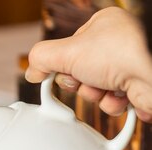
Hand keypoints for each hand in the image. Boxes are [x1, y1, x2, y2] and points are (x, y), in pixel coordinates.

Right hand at [26, 7, 151, 121]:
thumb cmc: (120, 55)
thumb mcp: (68, 52)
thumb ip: (42, 58)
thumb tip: (31, 72)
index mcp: (103, 26)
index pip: (71, 52)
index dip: (66, 67)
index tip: (68, 72)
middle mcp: (118, 44)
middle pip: (81, 74)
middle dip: (84, 84)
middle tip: (92, 79)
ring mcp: (129, 66)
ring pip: (97, 92)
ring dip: (99, 96)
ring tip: (111, 88)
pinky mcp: (137, 88)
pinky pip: (115, 103)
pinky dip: (115, 104)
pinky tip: (124, 96)